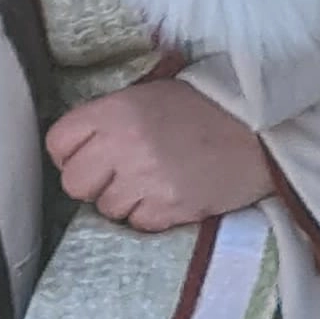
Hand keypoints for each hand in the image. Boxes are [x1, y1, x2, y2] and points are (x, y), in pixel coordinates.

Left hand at [46, 74, 272, 231]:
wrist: (261, 128)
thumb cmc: (204, 107)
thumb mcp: (149, 94)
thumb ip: (110, 118)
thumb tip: (79, 145)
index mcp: (115, 111)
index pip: (58, 142)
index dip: (69, 154)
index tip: (86, 157)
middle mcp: (124, 145)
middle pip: (74, 183)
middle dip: (93, 183)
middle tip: (119, 174)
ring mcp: (146, 179)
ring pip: (106, 209)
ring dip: (125, 201)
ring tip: (153, 182)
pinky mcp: (171, 207)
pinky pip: (139, 224)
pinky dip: (151, 216)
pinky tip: (170, 195)